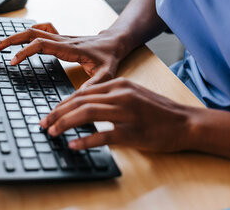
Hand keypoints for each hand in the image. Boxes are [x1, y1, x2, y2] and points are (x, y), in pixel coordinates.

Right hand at [0, 23, 124, 88]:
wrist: (116, 41)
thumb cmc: (110, 58)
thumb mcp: (107, 75)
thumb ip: (94, 85)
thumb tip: (78, 98)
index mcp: (70, 48)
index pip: (42, 45)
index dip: (25, 52)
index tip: (13, 62)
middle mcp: (62, 40)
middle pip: (31, 33)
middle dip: (11, 40)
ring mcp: (60, 38)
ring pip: (33, 31)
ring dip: (15, 36)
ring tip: (0, 45)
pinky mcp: (60, 39)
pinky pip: (40, 32)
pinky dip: (27, 34)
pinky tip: (20, 42)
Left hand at [40, 78, 192, 151]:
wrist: (185, 122)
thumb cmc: (158, 111)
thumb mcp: (132, 95)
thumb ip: (110, 97)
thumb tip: (83, 105)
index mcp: (119, 84)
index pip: (82, 92)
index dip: (63, 103)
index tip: (51, 112)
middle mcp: (121, 95)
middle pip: (80, 101)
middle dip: (57, 113)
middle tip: (43, 123)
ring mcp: (127, 113)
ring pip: (87, 114)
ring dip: (65, 124)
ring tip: (53, 132)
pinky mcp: (133, 132)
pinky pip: (104, 135)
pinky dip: (86, 140)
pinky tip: (74, 145)